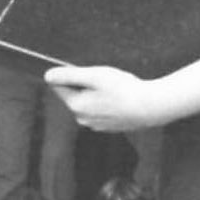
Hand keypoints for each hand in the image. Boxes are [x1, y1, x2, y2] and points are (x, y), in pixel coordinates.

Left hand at [46, 64, 171, 132]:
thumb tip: (48, 76)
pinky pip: (103, 109)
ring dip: (99, 93)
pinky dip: (110, 102)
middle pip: (76, 94)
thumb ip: (69, 75)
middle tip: (107, 81)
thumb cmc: (124, 89)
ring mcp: (96, 125)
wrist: (152, 107)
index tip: (88, 72)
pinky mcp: (109, 127)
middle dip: (88, 84)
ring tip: (117, 90)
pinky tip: (122, 98)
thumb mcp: (94, 76)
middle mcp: (83, 119)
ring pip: (90, 101)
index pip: (60, 86)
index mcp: (76, 107)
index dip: (72, 74)